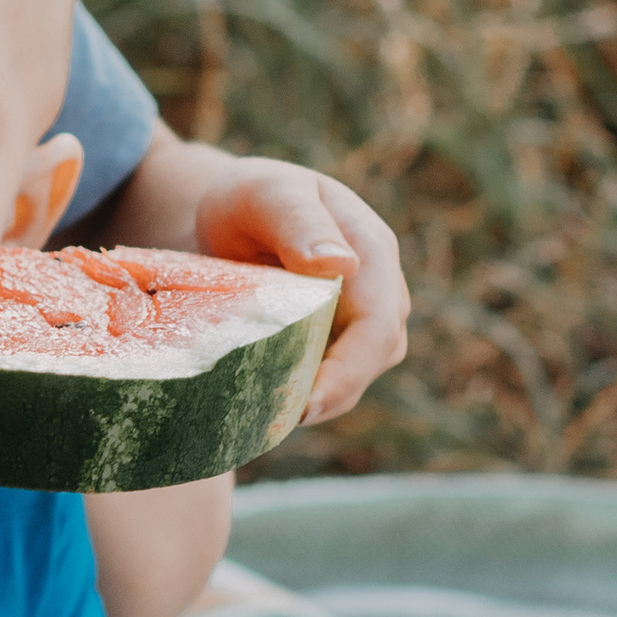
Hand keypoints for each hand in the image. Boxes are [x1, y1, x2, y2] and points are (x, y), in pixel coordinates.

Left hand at [110, 130, 407, 426]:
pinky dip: (304, 392)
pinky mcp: (336, 336)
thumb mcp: (268, 195)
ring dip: (318, 399)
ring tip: (266, 416)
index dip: (349, 373)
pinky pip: (331, 375)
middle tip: (273, 421)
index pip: (379, 327)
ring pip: (355, 374)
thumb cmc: (251, 196)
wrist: (237, 209)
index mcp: (372, 253)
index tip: (304, 406)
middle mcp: (378, 289)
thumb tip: (343, 265)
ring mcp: (360, 316)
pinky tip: (265, 404)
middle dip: (331, 396)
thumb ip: (300, 222)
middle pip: (373, 359)